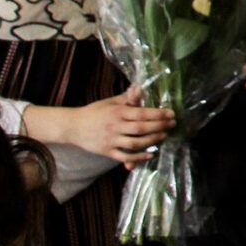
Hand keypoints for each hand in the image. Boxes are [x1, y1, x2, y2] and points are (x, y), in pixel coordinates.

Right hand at [23, 88, 173, 167]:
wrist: (72, 127)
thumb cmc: (94, 112)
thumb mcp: (110, 102)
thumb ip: (127, 98)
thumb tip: (140, 87)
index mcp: (117, 112)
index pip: (141, 113)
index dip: (158, 114)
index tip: (171, 113)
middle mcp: (114, 126)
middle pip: (141, 128)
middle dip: (159, 126)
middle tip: (172, 124)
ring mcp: (110, 141)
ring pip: (135, 143)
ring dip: (152, 140)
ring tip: (164, 136)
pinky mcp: (107, 152)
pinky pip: (125, 156)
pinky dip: (138, 157)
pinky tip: (150, 154)